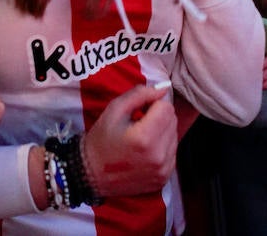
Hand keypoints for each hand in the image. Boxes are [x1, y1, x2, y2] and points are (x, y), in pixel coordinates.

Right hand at [82, 83, 175, 198]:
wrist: (92, 174)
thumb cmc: (101, 138)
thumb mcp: (115, 109)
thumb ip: (140, 94)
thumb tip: (163, 88)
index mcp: (145, 137)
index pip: (166, 107)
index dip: (153, 104)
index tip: (139, 110)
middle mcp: (158, 156)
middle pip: (173, 121)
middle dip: (159, 116)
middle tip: (139, 122)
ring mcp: (163, 170)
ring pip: (174, 136)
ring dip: (162, 132)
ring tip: (142, 137)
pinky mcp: (163, 179)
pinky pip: (172, 153)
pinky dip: (162, 147)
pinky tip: (145, 150)